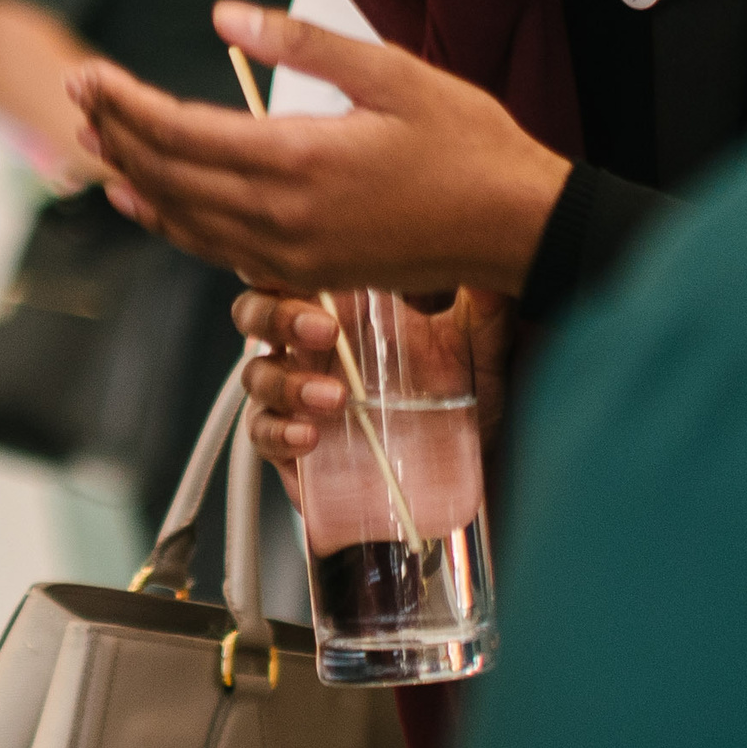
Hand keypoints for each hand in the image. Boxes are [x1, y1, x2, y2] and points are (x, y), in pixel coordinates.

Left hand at [68, 0, 572, 298]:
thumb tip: (224, 17)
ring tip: (91, 140)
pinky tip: (142, 197)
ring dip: (131, 176)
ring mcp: (289, 253)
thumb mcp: (393, 73)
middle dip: (113, 132)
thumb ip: (305, 44)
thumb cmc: (468, 144)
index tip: (89, 75)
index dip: (124, 104)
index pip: (179, 133)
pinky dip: (168, 219)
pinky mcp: (303, 271)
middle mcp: (282, 217)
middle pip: (167, 176)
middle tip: (76, 94)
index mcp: (300, 161)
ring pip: (182, 217)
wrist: (516, 229)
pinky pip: (213, 247)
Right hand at [236, 286, 513, 476]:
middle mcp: (310, 349)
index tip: (308, 269)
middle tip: (325, 331)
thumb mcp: (481, 352)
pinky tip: (308, 436)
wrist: (467, 483)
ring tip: (335, 399)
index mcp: (342, 311)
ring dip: (285, 382)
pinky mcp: (291, 448)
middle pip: (256, 313)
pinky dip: (278, 432)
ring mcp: (296, 398)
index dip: (283, 264)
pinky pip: (262, 433)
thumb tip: (490, 276)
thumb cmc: (464, 408)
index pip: (291, 272)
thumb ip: (486, 312)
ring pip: (257, 374)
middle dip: (277, 316)